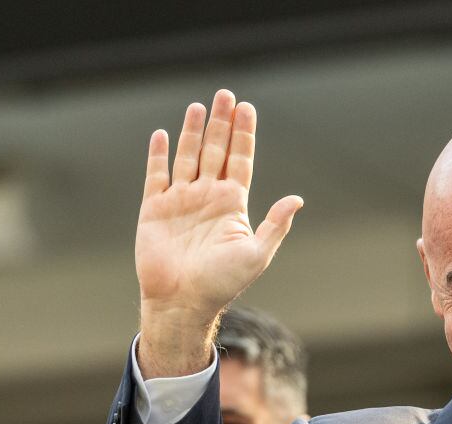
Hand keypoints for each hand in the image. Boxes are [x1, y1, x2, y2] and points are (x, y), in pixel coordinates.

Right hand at [135, 90, 302, 376]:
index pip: (240, 160)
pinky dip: (159, 155)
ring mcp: (181, 201)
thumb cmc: (223, 283)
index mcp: (233, 205)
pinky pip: (156, 176)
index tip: (247, 108)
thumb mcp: (257, 254)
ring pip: (188, 156)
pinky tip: (163, 135)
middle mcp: (207, 198)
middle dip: (221, 123)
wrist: (183, 301)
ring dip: (193, 131)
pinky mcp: (154, 209)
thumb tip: (297, 199)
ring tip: (200, 106)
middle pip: (216, 151)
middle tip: (226, 94)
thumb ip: (275, 225)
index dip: (243, 134)